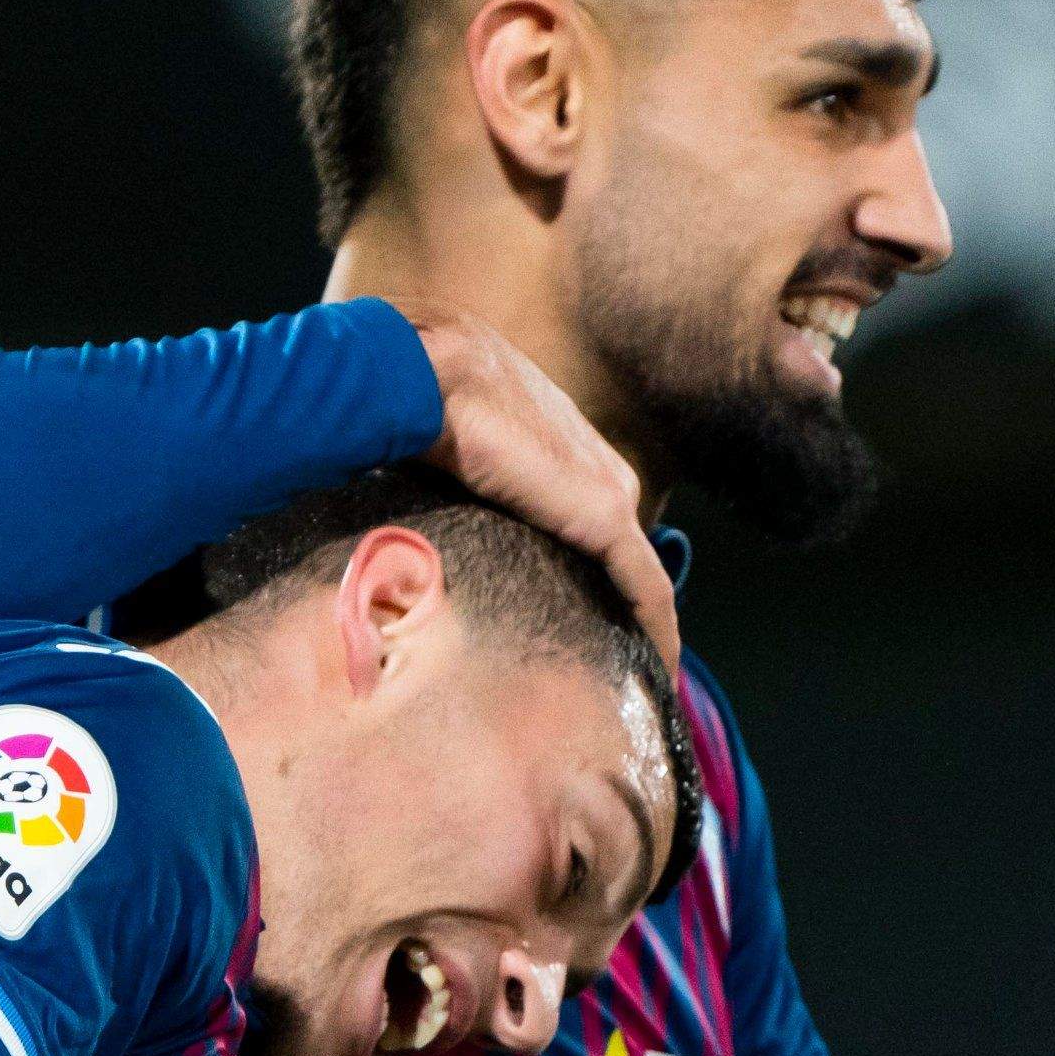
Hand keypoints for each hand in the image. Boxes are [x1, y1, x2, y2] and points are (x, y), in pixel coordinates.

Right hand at [395, 303, 672, 672]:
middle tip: (611, 670)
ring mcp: (608, 492)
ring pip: (638, 576)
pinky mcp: (606, 517)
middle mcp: (598, 470)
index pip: (588, 525)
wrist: (426, 373)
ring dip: (638, 628)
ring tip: (632, 682)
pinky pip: (646, 590)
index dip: (590, 576)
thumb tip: (397, 528)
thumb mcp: (440, 455)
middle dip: (619, 611)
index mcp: (561, 452)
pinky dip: (657, 633)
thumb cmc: (416, 405)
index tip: (583, 626)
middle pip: (621, 556)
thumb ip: (447, 491)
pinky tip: (656, 677)